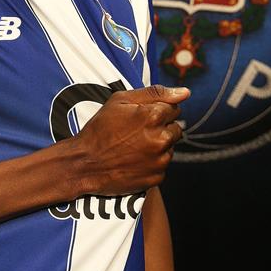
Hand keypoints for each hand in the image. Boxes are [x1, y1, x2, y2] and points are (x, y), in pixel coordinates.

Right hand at [68, 85, 189, 195]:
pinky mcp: (157, 177)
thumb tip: (185, 92)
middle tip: (137, 131)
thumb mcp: (120, 101)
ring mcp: (160, 160)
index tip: (140, 117)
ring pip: (170, 147)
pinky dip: (153, 162)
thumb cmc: (100, 128)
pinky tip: (135, 159)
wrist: (85, 163)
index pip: (174, 108)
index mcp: (154, 116)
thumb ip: (155, 93)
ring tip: (134, 146)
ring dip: (158, 145)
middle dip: (161, 127)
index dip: (156, 110)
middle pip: (176, 128)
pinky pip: (163, 165)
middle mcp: (161, 139)